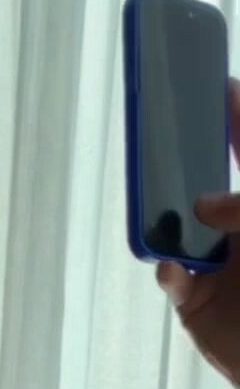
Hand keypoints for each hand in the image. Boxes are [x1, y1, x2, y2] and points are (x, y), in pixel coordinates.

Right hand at [156, 75, 239, 388]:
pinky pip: (172, 279)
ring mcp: (217, 267)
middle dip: (184, 161)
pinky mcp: (196, 305)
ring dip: (166, 218)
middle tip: (164, 130)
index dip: (235, 118)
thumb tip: (200, 207)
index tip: (219, 83)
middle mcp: (238, 233)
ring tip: (158, 202)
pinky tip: (173, 267)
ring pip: (178, 230)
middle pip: (205, 185)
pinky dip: (169, 271)